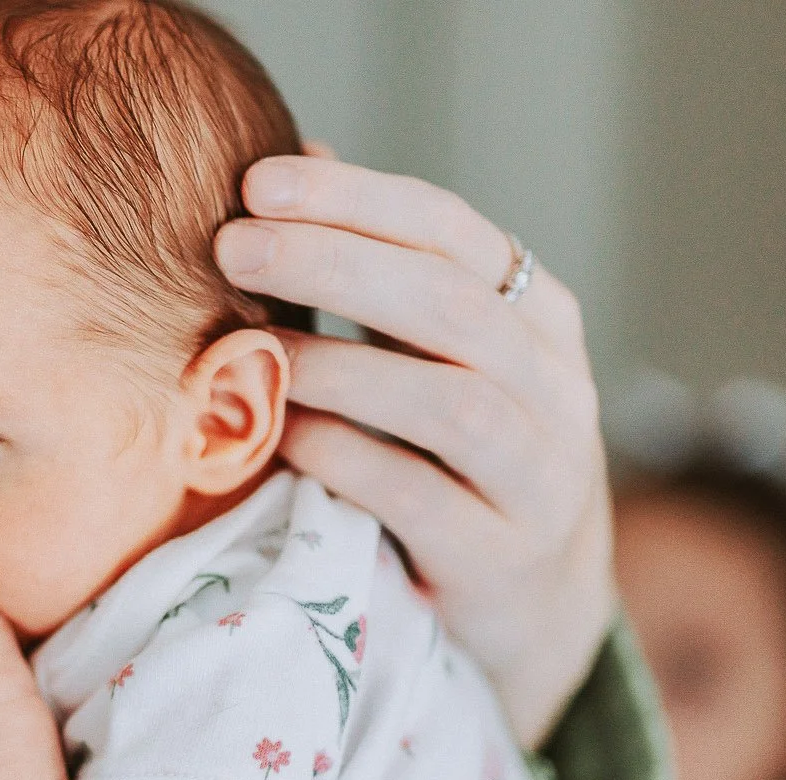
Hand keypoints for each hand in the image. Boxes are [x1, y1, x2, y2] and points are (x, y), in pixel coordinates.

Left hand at [216, 157, 615, 748]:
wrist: (531, 604)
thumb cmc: (454, 456)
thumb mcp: (429, 355)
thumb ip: (370, 272)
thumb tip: (283, 170)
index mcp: (533, 313)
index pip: (449, 230)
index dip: (354, 200)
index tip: (259, 180)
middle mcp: (551, 383)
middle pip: (448, 302)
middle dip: (333, 264)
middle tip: (233, 247)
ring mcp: (537, 472)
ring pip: (449, 399)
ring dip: (339, 366)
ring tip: (253, 351)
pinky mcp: (500, 555)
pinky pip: (419, 496)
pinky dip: (346, 459)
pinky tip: (285, 437)